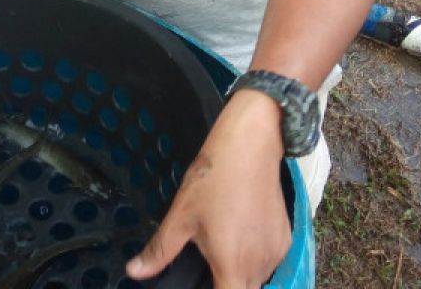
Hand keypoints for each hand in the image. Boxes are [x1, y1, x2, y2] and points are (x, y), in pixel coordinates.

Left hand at [126, 90, 291, 288]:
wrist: (251, 146)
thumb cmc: (213, 179)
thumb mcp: (180, 216)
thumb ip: (160, 251)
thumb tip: (134, 272)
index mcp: (232, 265)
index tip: (202, 284)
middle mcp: (259, 265)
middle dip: (225, 285)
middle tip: (208, 268)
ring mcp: (276, 252)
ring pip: (257, 279)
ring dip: (240, 274)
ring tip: (221, 246)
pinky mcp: (285, 238)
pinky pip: (269, 261)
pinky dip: (254, 259)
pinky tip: (239, 236)